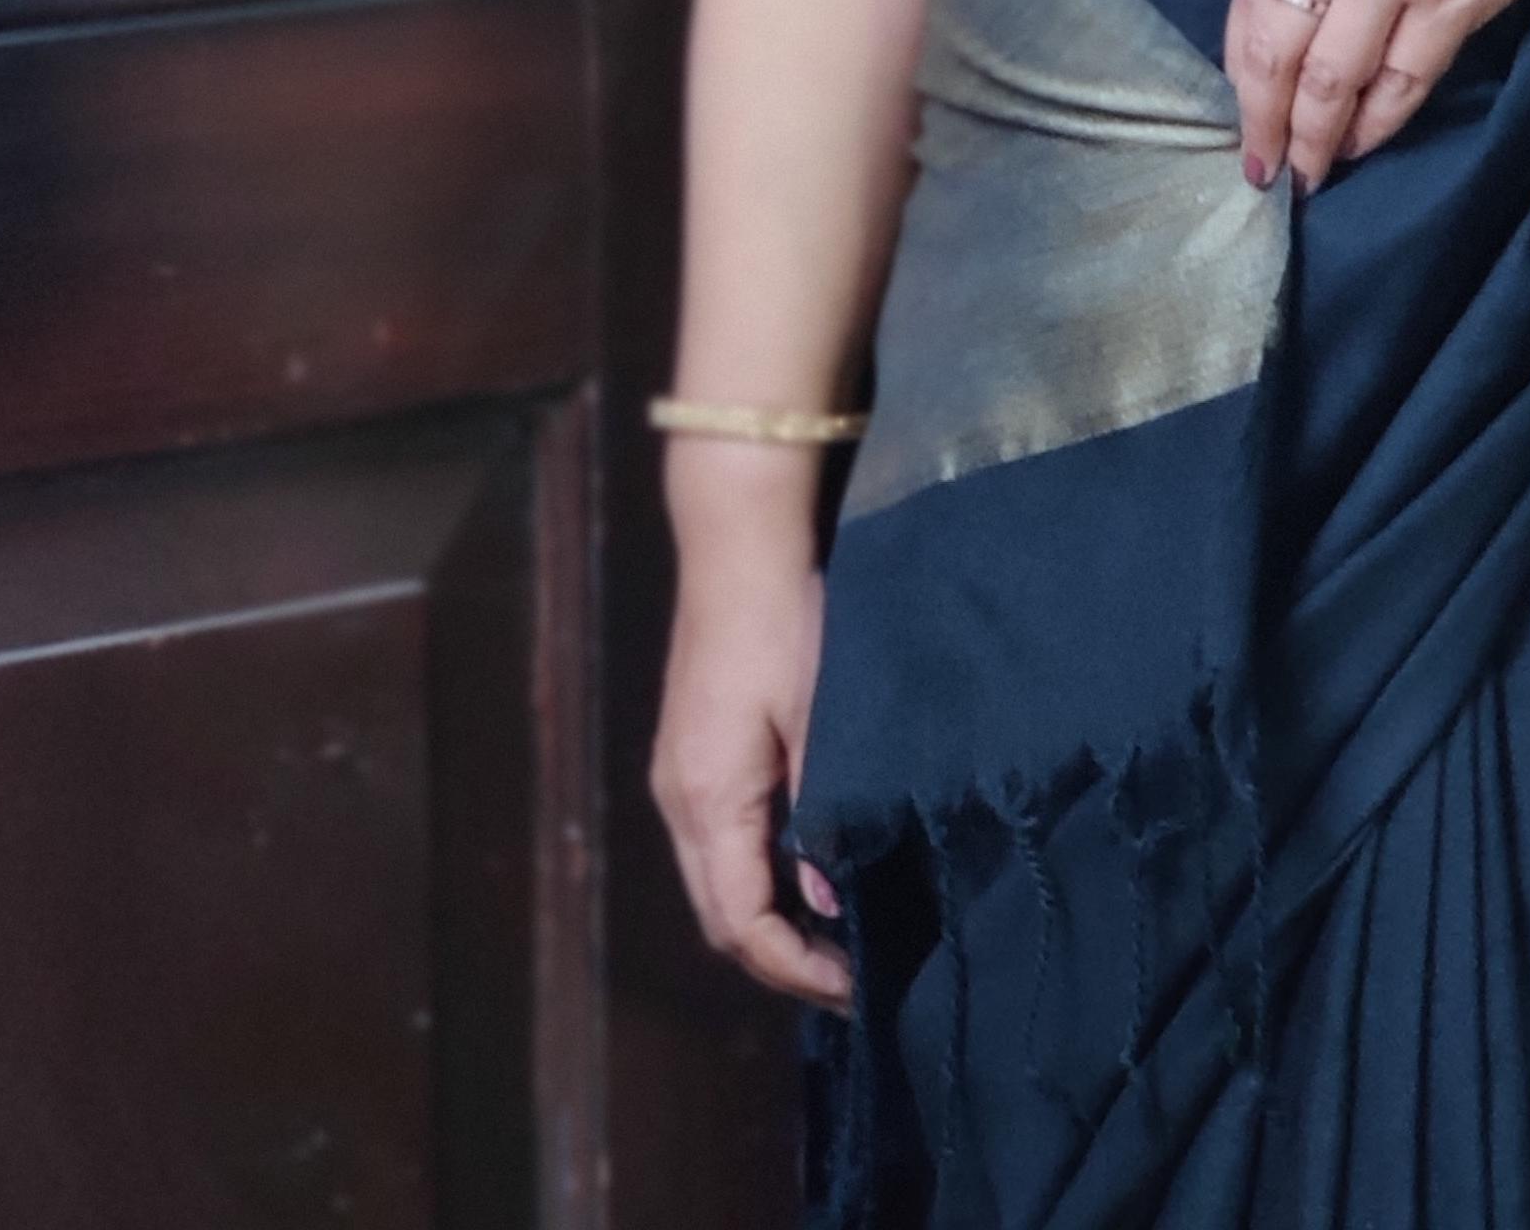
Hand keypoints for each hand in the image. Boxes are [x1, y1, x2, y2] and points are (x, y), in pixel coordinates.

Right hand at [651, 457, 850, 1006]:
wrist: (736, 545)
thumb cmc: (785, 622)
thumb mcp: (819, 719)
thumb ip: (821, 815)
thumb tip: (828, 902)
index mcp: (710, 800)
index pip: (741, 923)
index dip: (793, 967)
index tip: (852, 984)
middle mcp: (679, 799)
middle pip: (718, 916)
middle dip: (778, 958)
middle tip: (849, 974)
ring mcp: (677, 777)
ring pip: (713, 884)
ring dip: (764, 920)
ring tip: (832, 934)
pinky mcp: (689, 755)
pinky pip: (714, 846)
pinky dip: (752, 879)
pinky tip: (800, 871)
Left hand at [1191, 0, 1529, 192]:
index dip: (1238, 68)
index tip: (1239, 109)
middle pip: (1280, 50)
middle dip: (1265, 121)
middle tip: (1262, 169)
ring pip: (1335, 77)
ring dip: (1316, 137)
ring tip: (1308, 170)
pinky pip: (1405, 78)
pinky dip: (1379, 121)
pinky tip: (1364, 141)